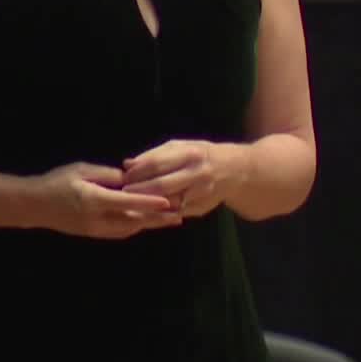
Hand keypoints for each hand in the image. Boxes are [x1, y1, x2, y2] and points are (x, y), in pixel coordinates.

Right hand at [35, 161, 179, 238]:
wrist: (34, 205)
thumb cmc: (57, 182)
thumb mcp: (82, 170)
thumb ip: (108, 175)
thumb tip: (131, 178)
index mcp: (94, 199)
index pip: (128, 202)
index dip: (150, 202)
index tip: (168, 201)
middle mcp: (97, 218)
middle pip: (134, 220)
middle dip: (157, 218)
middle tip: (179, 215)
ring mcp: (95, 229)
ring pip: (129, 228)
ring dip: (149, 224)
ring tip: (170, 220)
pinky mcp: (93, 234)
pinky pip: (120, 232)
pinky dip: (136, 226)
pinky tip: (147, 223)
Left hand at [120, 139, 245, 219]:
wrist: (236, 170)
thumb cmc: (202, 155)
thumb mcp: (181, 147)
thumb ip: (154, 155)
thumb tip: (127, 164)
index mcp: (191, 154)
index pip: (157, 164)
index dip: (137, 172)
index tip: (123, 177)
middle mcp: (198, 174)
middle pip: (162, 185)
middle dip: (139, 191)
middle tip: (124, 193)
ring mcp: (202, 193)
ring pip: (168, 202)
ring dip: (147, 205)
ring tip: (131, 204)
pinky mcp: (202, 208)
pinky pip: (176, 213)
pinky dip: (160, 213)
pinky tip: (147, 212)